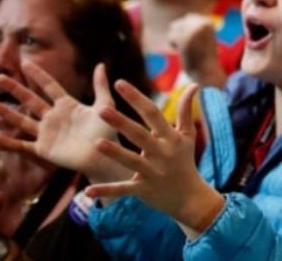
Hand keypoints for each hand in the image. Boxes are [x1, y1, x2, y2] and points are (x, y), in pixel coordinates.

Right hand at [0, 61, 129, 184]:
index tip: (25, 62)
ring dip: (6, 113)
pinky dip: (9, 143)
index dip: (38, 75)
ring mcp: (47, 133)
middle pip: (31, 100)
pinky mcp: (44, 149)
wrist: (105, 157)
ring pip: (22, 121)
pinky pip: (23, 145)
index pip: (49, 86)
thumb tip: (100, 63)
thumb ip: (100, 86)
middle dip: (15, 89)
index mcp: (68, 106)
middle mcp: (54, 117)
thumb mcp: (105, 106)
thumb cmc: (107, 132)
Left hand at [86, 82, 223, 235]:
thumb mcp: (187, 136)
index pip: (152, 113)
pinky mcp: (143, 190)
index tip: (119, 83)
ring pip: (130, 161)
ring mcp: (152, 172)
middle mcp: (161, 153)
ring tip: (96, 143)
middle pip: (139, 135)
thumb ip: (187, 110)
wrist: (190, 197)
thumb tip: (193, 85)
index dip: (136, 98)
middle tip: (100, 109)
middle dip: (120, 122)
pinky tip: (87, 191)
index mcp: (170, 137)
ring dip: (114, 153)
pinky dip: (106, 190)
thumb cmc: (184, 160)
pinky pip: (123, 189)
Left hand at [167, 14, 224, 87]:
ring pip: (174, 28)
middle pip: (180, 22)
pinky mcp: (185, 39)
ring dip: (176, 38)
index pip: (189, 17)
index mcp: (208, 23)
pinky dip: (173, 44)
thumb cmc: (204, 57)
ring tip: (183, 48)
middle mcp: (202, 24)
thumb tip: (176, 22)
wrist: (207, 72)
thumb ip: (193, 27)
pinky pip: (171, 36)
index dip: (186, 30)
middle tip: (186, 45)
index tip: (193, 41)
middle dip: (179, 33)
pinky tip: (179, 51)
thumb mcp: (202, 38)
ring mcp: (193, 31)